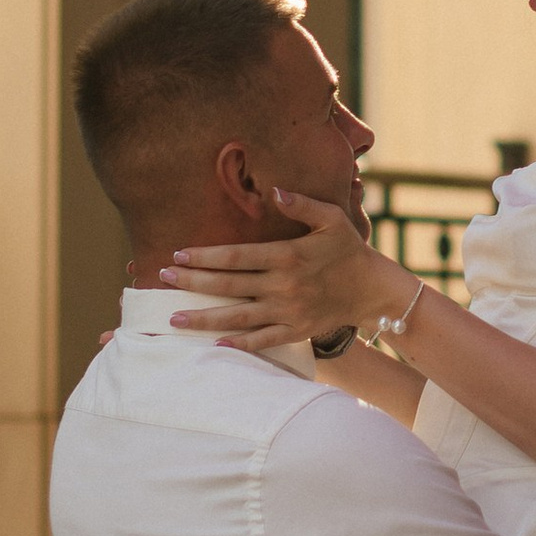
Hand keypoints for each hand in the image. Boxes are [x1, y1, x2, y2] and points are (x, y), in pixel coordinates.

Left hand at [168, 192, 402, 353]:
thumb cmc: (349, 249)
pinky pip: (262, 340)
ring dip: (203, 318)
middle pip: (228, 285)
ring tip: (173, 319)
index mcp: (288, 255)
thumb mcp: (331, 219)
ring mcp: (288, 310)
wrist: (373, 289)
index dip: (205, 256)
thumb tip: (275, 191)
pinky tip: (213, 344)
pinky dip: (238, 343)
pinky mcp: (295, 330)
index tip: (178, 255)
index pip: (236, 256)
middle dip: (192, 282)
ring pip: (238, 316)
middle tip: (162, 279)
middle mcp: (284, 284)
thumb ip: (301, 204)